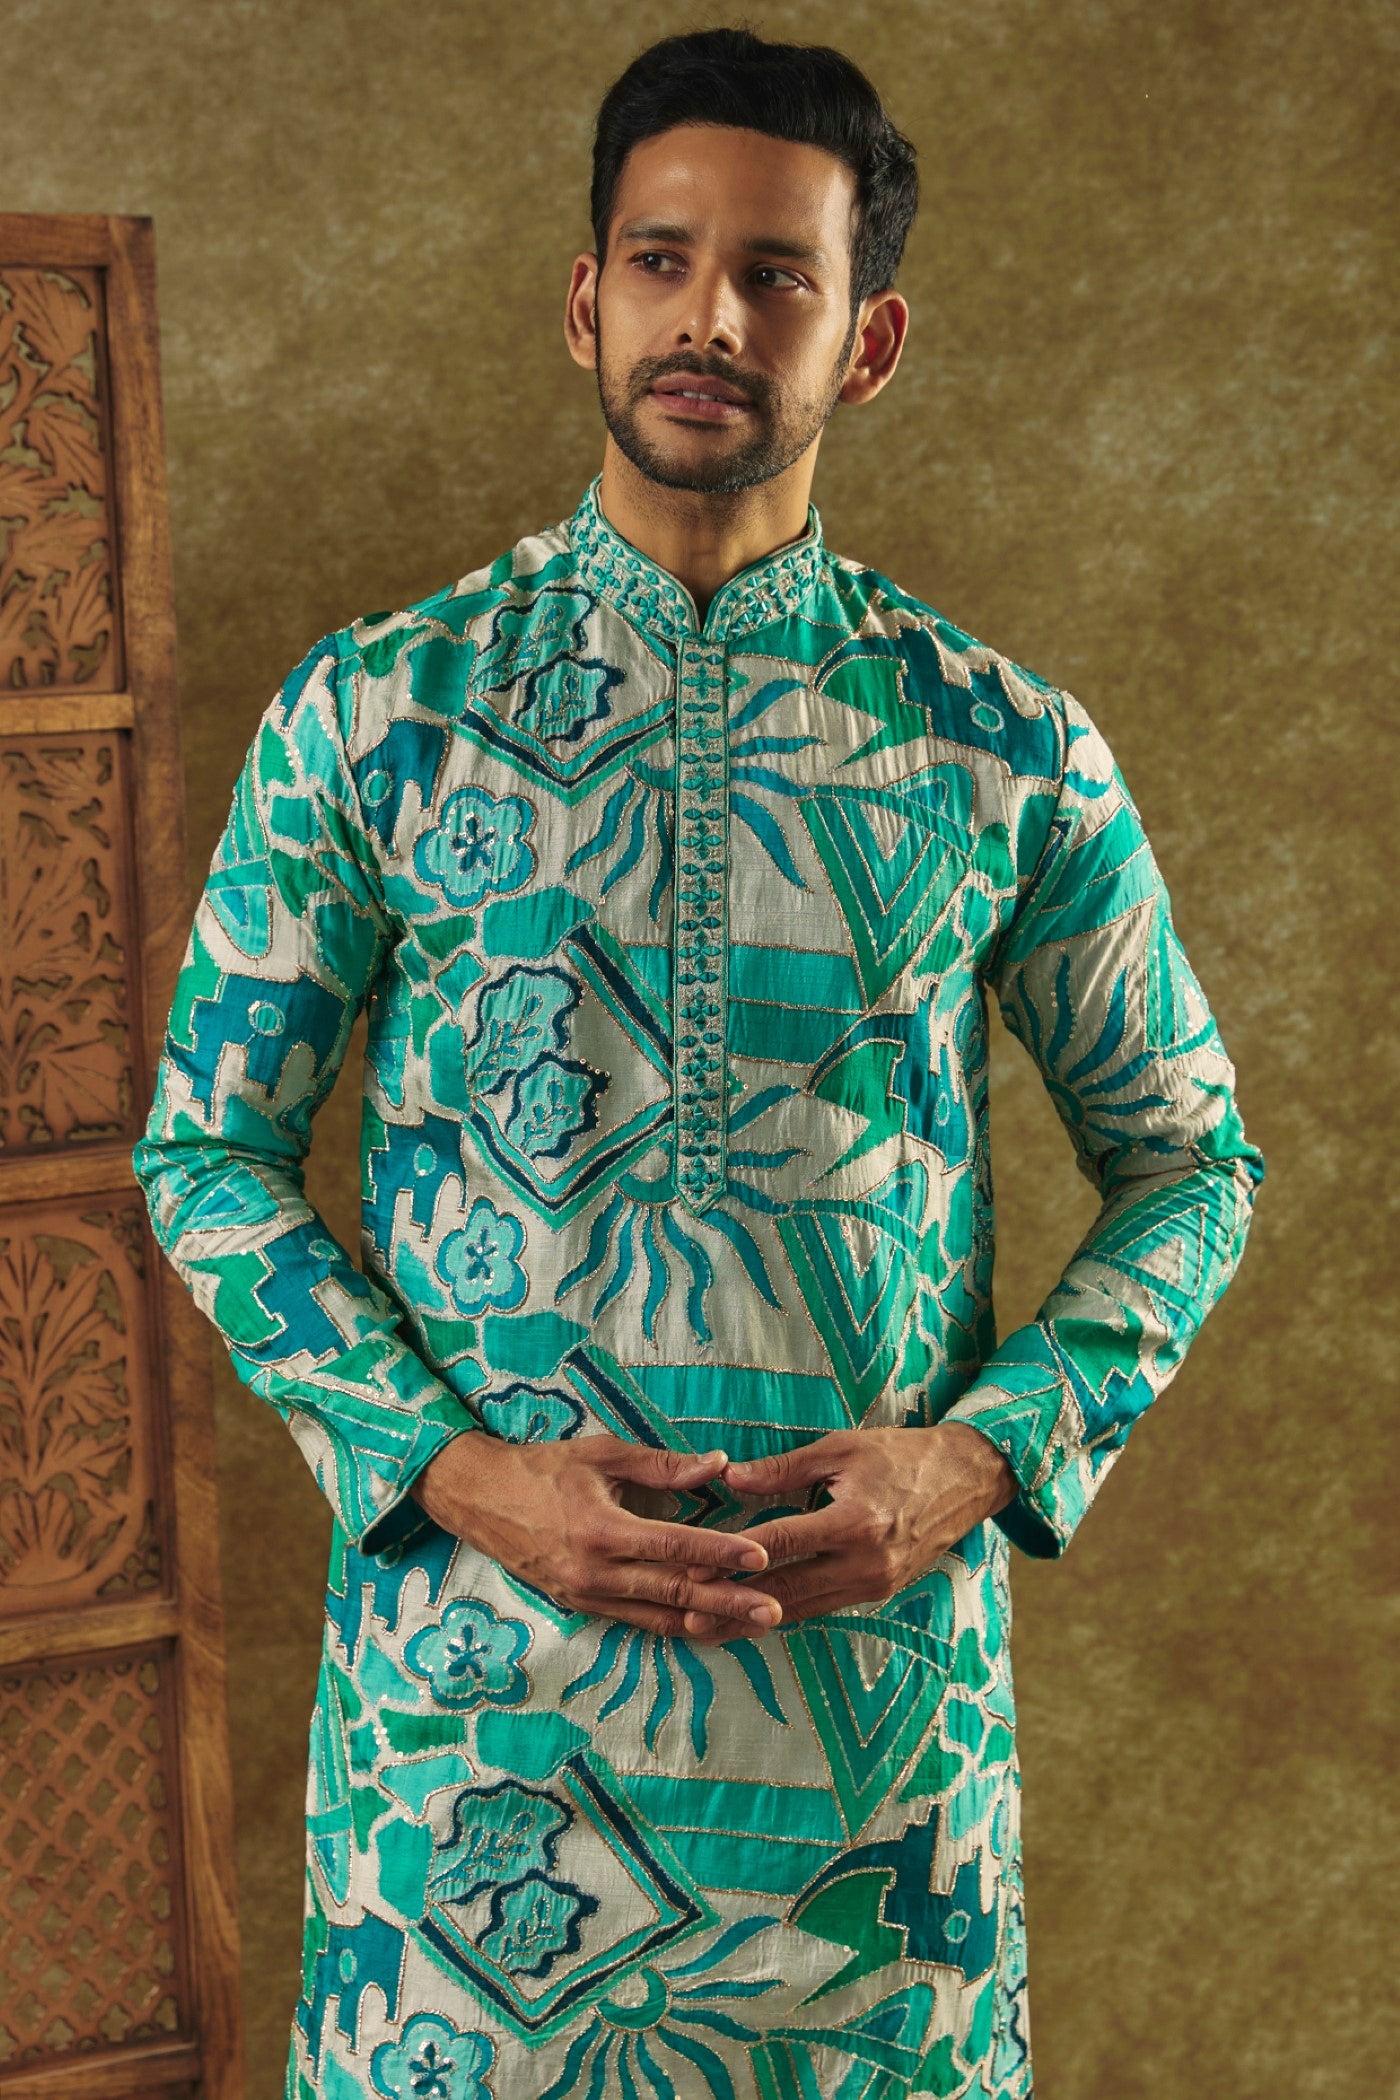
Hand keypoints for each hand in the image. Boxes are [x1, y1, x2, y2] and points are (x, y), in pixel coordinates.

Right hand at [409, 1430, 782, 1644]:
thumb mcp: (602, 1454)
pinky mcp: (583, 1606)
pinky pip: (637, 1622)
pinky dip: (675, 1624)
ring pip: (660, 1616)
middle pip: (674, 1591)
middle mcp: (596, 1571)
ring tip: (754, 1626)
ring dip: (710, 1622)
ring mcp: (588, 1596)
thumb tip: (717, 1464)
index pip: (674, 1546)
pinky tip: (708, 1627)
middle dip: (729, 1602)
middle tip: (774, 1610)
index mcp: (602, 1528)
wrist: (480, 1500)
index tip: (761, 1556)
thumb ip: (662, 1465)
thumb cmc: (543, 1469)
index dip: (720, 1552)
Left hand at [679, 1422, 1018, 1635]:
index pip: (783, 1543)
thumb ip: (784, 1469)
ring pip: (803, 1608)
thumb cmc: (900, 1455)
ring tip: (708, 1629)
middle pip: (788, 1590)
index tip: (695, 1568)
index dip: (736, 1558)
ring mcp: (874, 1583)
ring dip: (753, 1620)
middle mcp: (865, 1562)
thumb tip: (731, 1477)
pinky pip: (823, 1607)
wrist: (965, 1480)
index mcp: (855, 1521)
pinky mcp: (878, 1592)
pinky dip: (786, 1613)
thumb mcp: (842, 1448)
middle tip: (687, 1615)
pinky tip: (752, 1619)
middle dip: (734, 1605)